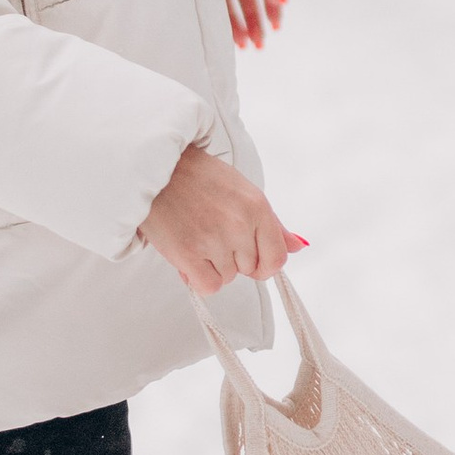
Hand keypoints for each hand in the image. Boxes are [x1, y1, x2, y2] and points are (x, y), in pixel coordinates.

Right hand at [140, 141, 299, 296]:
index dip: (264, 264)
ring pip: (228, 277)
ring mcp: (215, 240)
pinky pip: (208, 287)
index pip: (277, 258)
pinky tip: (187, 257)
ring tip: (195, 237)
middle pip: (250, 269)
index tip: (249, 259)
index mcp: (258, 207)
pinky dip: (197, 278)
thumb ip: (271, 224)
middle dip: (233, 259)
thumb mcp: (242, 191)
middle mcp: (240, 225)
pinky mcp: (189, 254)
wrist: (155, 167)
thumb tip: (299, 246)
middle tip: (210, 233)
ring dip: (212, 266)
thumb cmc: (198, 177)